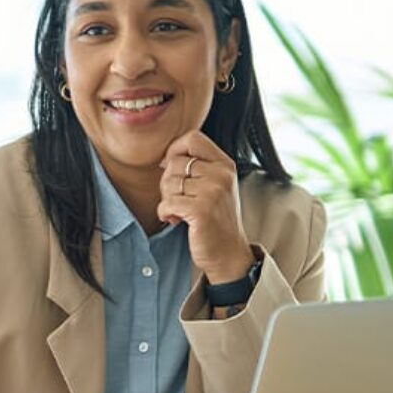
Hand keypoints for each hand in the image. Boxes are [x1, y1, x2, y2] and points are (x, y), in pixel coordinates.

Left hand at [156, 130, 252, 283]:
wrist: (228, 253)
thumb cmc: (216, 220)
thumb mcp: (215, 186)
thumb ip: (197, 167)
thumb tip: (165, 158)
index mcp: (225, 165)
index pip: (192, 138)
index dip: (174, 149)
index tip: (170, 167)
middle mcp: (221, 175)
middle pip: (175, 162)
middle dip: (167, 182)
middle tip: (177, 199)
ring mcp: (213, 192)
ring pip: (168, 182)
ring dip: (167, 199)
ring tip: (179, 211)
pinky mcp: (201, 211)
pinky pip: (167, 203)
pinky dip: (164, 213)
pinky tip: (174, 220)